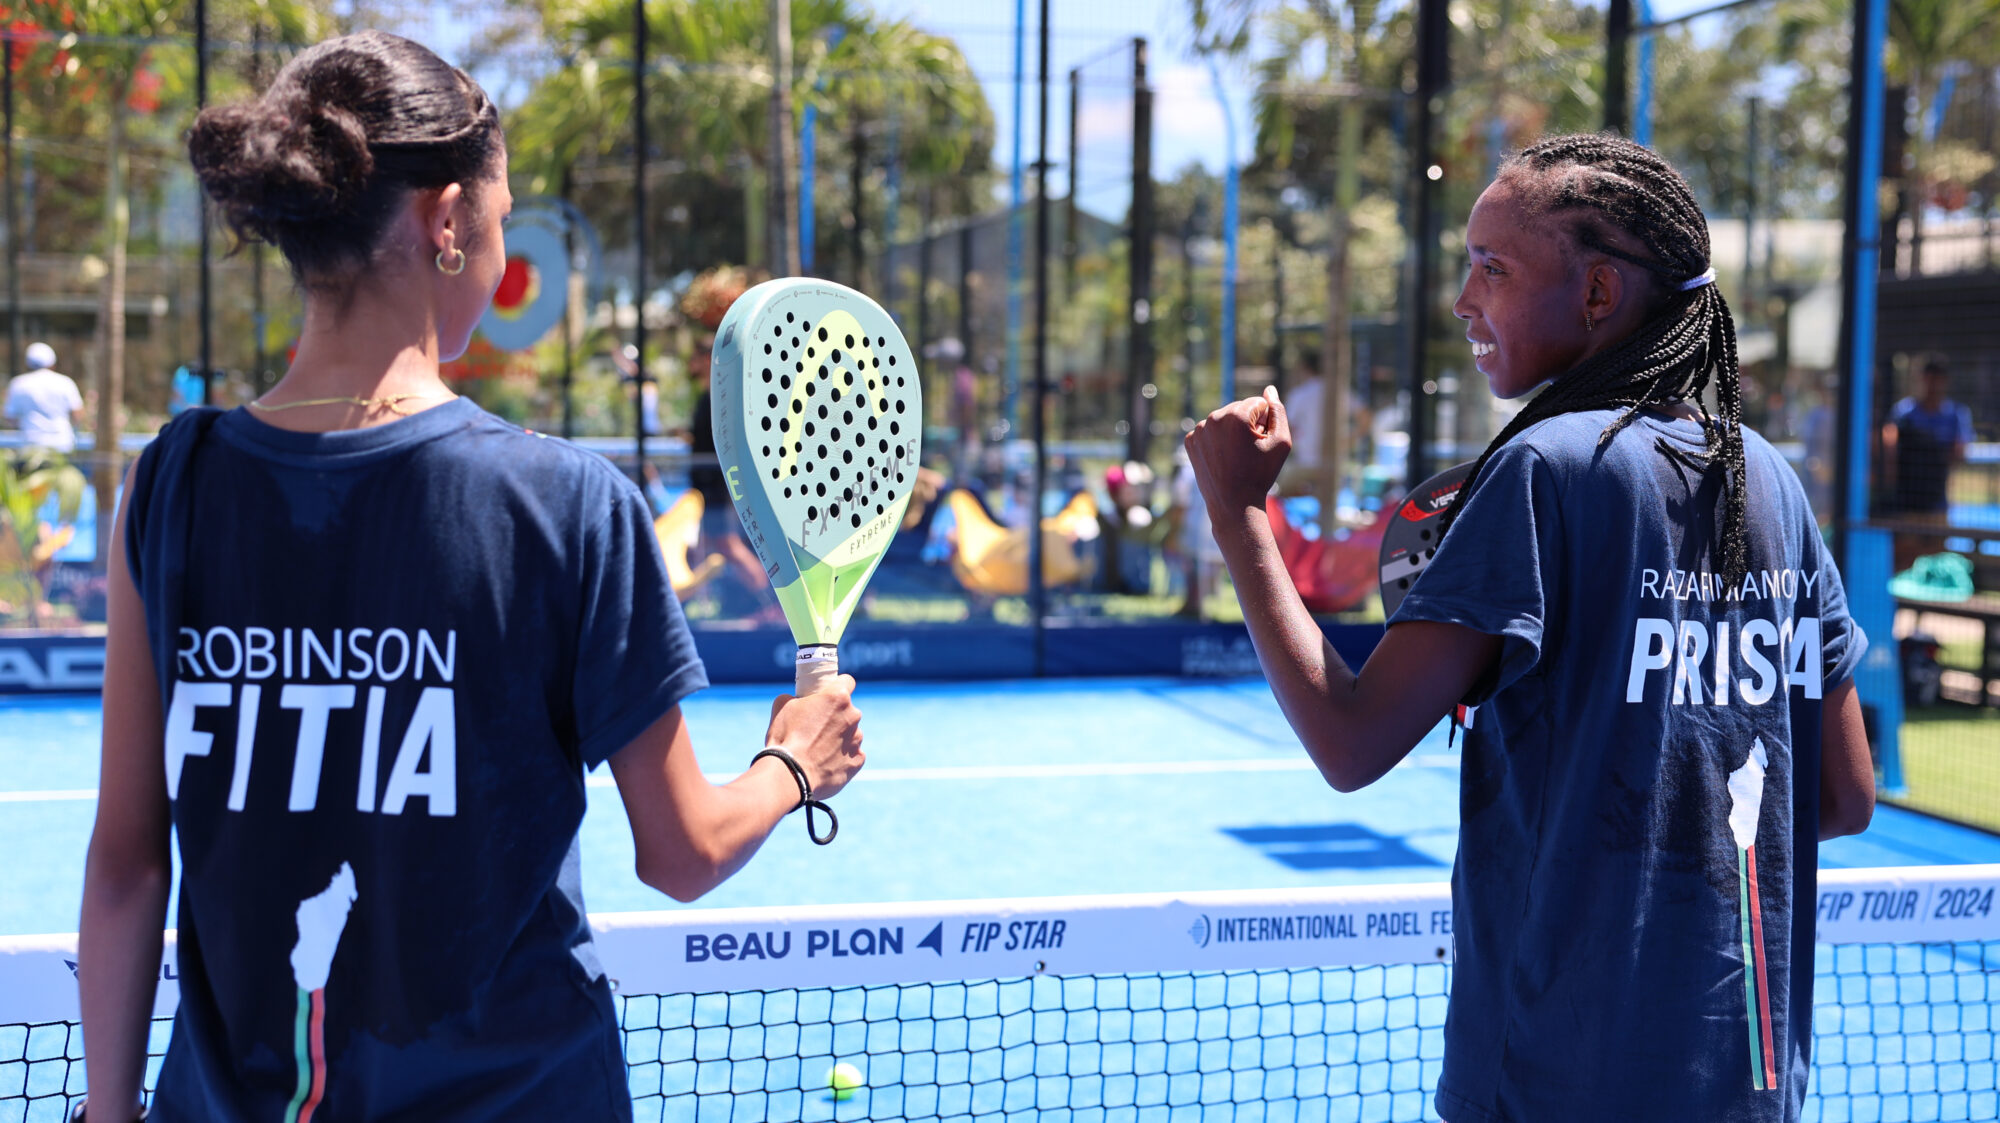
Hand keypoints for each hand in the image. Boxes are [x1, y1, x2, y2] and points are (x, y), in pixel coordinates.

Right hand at [764, 676, 864, 798]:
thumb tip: (796, 699)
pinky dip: (842, 758)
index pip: (846, 682)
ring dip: (839, 738)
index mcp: (837, 697)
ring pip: (851, 734)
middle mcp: (853, 716)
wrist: (790, 774)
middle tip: (815, 727)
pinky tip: (825, 763)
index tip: (828, 695)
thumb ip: (795, 697)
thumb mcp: (782, 706)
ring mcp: (857, 740)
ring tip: (817, 750)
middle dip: (835, 716)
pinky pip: (852, 755)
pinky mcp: (857, 761)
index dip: (836, 686)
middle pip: (848, 711)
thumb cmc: (785, 737)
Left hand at [1184, 385, 1290, 518]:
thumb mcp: (1281, 442)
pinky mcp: (1190, 441)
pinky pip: (1210, 431)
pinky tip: (1222, 458)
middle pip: (1239, 409)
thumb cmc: (1261, 474)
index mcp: (1235, 415)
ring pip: (1224, 420)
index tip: (1261, 443)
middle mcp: (1213, 417)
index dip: (1265, 423)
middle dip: (1248, 425)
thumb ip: (1278, 411)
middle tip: (1249, 453)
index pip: (1258, 403)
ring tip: (1236, 457)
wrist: (1234, 505)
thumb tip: (1269, 390)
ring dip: (1232, 432)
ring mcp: (1199, 430)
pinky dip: (1217, 441)